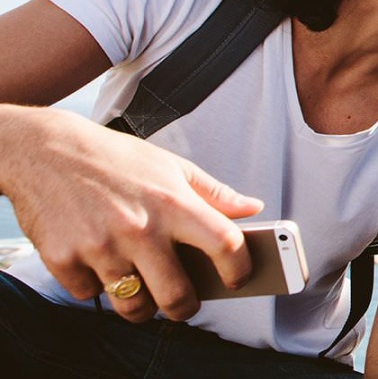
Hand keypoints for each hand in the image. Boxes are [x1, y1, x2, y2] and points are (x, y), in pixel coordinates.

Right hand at [4, 108, 261, 322]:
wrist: (44, 149)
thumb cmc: (113, 159)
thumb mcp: (170, 166)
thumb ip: (214, 192)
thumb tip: (253, 208)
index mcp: (173, 203)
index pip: (225, 245)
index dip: (239, 269)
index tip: (238, 278)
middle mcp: (139, 228)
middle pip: (178, 296)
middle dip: (186, 307)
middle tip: (183, 301)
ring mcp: (100, 247)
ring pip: (134, 306)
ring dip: (141, 306)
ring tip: (141, 288)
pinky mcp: (63, 259)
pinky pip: (90, 295)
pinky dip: (95, 286)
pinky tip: (98, 264)